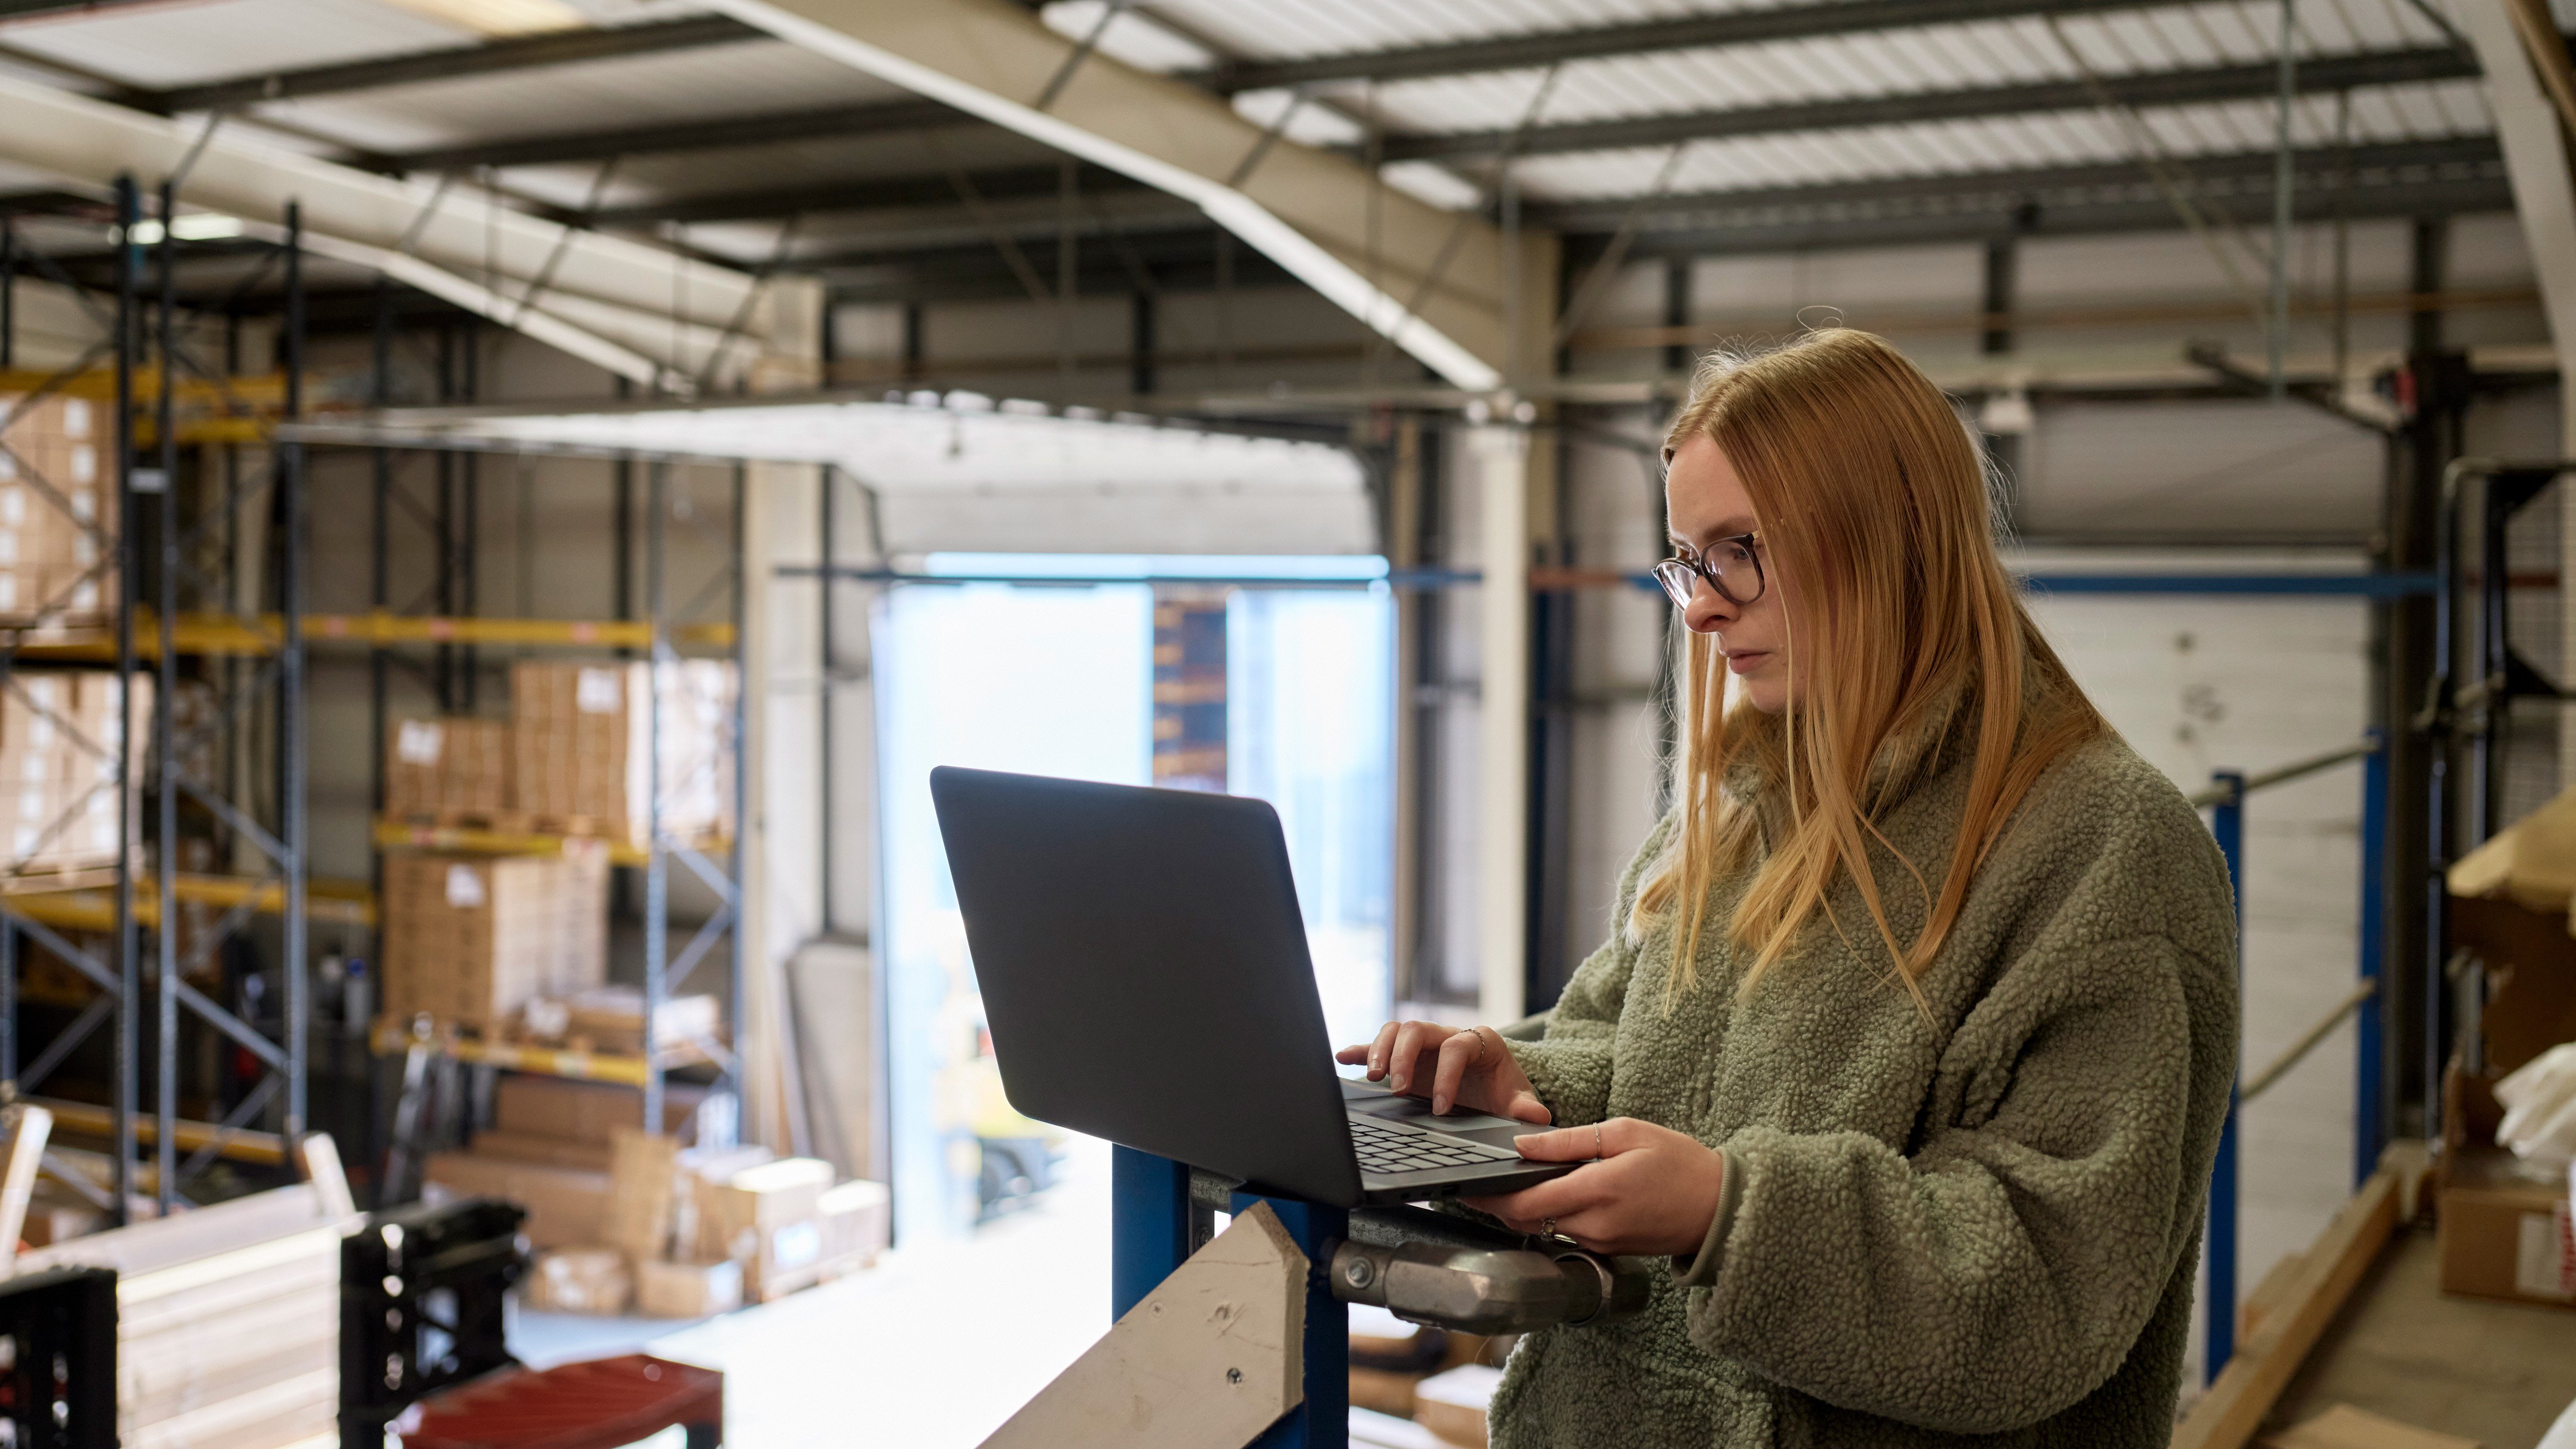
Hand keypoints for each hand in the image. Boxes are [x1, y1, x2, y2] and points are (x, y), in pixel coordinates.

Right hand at [1335, 1020, 1550, 1122]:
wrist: (1493, 1091)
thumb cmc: (1504, 1093)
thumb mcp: (1517, 1100)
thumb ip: (1525, 1108)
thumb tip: (1536, 1117)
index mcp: (1479, 1041)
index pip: (1456, 1047)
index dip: (1446, 1075)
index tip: (1441, 1108)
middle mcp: (1447, 1035)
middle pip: (1418, 1029)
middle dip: (1405, 1058)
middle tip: (1399, 1090)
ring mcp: (1424, 1044)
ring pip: (1397, 1030)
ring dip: (1381, 1051)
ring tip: (1375, 1078)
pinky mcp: (1405, 1056)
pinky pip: (1379, 1044)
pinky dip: (1361, 1049)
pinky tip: (1344, 1056)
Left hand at [1459, 1117, 1726, 1256]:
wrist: (1721, 1206)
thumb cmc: (1679, 1161)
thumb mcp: (1626, 1133)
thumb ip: (1570, 1141)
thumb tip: (1523, 1144)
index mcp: (1596, 1191)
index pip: (1526, 1204)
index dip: (1490, 1198)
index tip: (1466, 1187)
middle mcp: (1594, 1226)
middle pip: (1529, 1221)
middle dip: (1502, 1204)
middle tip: (1480, 1183)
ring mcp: (1602, 1243)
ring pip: (1547, 1229)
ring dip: (1527, 1211)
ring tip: (1514, 1184)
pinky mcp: (1610, 1251)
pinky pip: (1568, 1235)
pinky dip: (1553, 1218)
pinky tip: (1552, 1197)